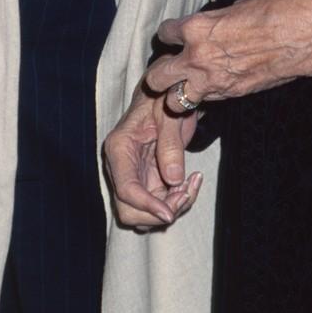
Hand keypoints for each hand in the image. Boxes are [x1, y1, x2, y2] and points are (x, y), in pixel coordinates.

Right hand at [103, 82, 202, 229]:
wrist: (167, 98)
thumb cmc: (164, 100)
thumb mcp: (170, 116)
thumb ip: (171, 146)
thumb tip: (174, 180)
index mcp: (119, 148)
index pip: (125, 189)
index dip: (146, 205)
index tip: (170, 212)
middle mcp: (121, 168)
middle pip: (129, 211)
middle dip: (158, 212)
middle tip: (185, 194)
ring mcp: (134, 177)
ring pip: (144, 215)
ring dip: (170, 208)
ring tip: (191, 184)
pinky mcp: (148, 183)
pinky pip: (159, 206)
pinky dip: (177, 202)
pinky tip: (192, 182)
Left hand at [145, 0, 311, 105]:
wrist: (306, 34)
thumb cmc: (277, 11)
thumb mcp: (237, 4)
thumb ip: (216, 17)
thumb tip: (212, 17)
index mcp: (197, 28)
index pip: (164, 33)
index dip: (169, 33)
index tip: (174, 35)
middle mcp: (198, 58)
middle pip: (157, 75)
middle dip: (158, 73)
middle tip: (166, 68)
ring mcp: (214, 81)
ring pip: (175, 100)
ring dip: (177, 94)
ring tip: (184, 87)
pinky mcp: (232, 95)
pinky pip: (204, 103)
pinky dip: (203, 98)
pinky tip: (209, 90)